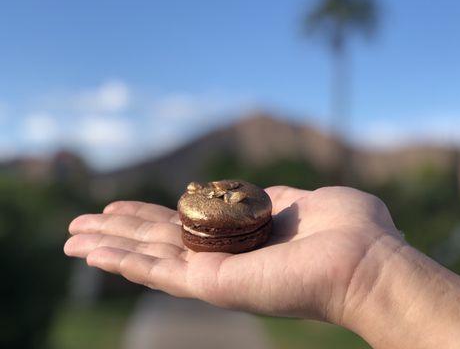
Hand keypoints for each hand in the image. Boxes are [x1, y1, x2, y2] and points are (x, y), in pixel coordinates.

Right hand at [64, 186, 402, 323]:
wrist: (366, 260)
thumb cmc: (351, 230)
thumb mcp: (307, 203)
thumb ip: (277, 199)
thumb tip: (259, 193)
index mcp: (244, 241)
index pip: (187, 228)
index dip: (154, 217)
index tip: (129, 208)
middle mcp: (224, 260)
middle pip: (159, 242)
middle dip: (119, 232)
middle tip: (82, 225)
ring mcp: (216, 274)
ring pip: (148, 258)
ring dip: (109, 246)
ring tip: (73, 238)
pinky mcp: (213, 285)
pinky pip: (157, 271)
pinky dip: (121, 260)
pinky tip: (92, 250)